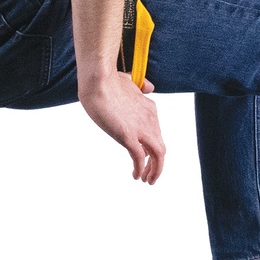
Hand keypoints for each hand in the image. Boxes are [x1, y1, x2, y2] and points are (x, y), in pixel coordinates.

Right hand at [78, 69, 164, 183]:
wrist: (99, 80)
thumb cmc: (108, 80)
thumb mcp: (129, 81)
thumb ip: (139, 86)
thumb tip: (149, 86)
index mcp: (150, 108)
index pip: (156, 133)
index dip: (151, 147)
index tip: (144, 155)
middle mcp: (150, 120)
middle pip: (160, 147)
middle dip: (156, 164)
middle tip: (149, 175)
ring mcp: (141, 128)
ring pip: (158, 155)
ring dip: (154, 170)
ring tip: (147, 180)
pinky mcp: (128, 135)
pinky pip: (140, 158)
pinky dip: (140, 169)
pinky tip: (136, 176)